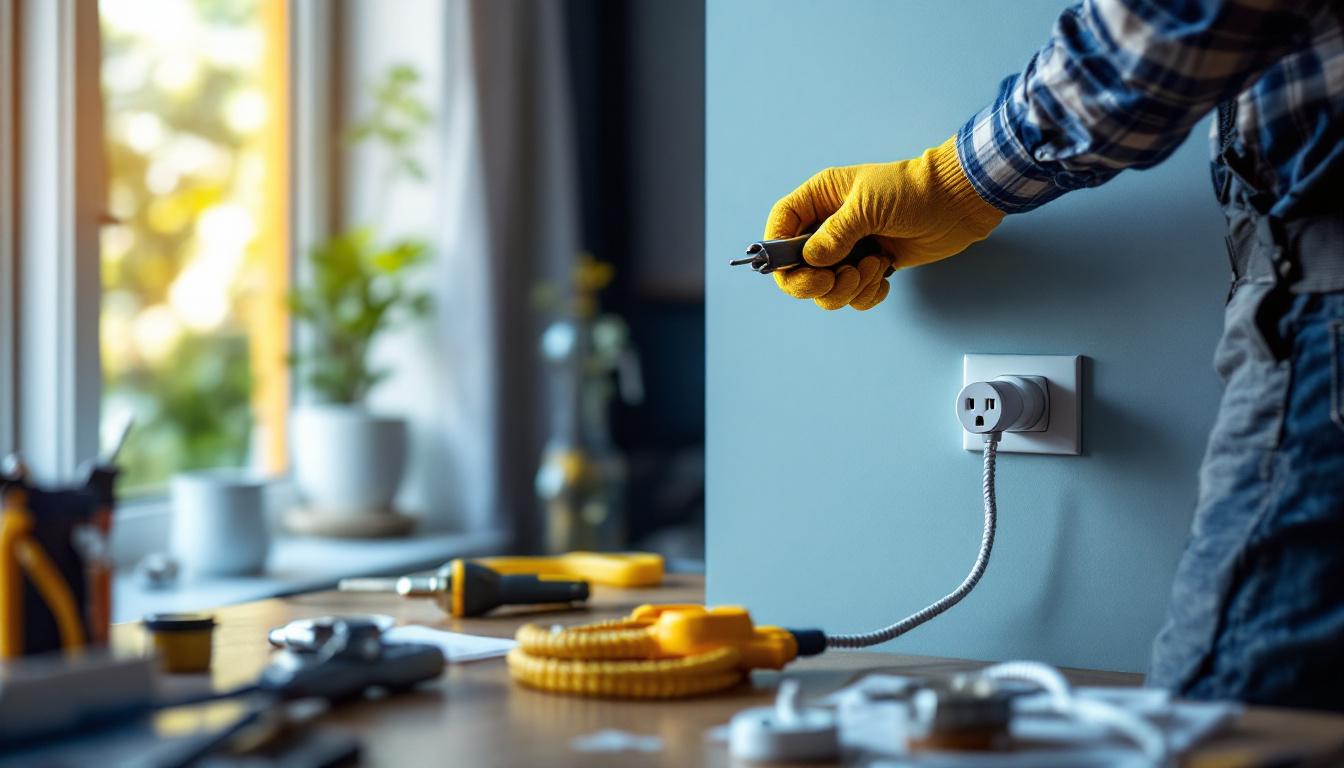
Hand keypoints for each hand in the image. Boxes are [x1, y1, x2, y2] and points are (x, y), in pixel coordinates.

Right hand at [764, 136, 1003, 309]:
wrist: (957, 203)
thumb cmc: (914, 191)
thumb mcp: (868, 205)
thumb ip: (835, 234)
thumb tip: (811, 260)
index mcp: (821, 200)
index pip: (781, 226)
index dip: (777, 250)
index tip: (792, 269)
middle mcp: (829, 227)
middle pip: (797, 269)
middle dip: (816, 283)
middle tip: (838, 279)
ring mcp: (849, 250)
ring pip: (826, 289)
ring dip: (848, 287)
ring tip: (875, 265)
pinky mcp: (870, 268)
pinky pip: (853, 296)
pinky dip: (867, 293)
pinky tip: (885, 273)